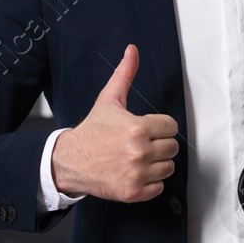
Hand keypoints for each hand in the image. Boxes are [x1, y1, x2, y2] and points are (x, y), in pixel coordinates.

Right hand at [49, 44, 178, 202]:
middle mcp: (139, 151)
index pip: (171, 127)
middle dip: (158, 145)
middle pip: (172, 148)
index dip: (159, 127)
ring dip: (156, 164)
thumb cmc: (92, 131)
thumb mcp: (109, 100)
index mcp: (137, 127)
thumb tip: (132, 51)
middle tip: (140, 144)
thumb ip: (125, 74)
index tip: (147, 129)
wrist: (71, 160)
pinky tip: (134, 172)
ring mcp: (137, 173)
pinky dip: (149, 183)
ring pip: (168, 168)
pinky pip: (159, 188)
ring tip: (137, 158)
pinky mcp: (134, 191)